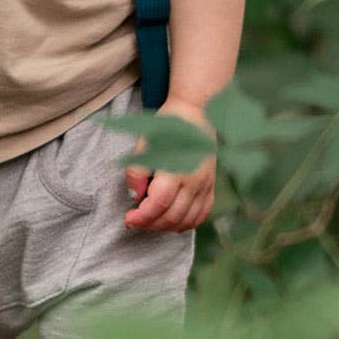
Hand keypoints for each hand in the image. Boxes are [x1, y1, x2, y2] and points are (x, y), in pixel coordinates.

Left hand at [123, 96, 215, 232]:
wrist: (195, 112)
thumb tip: (135, 196)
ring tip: (151, 221)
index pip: (158, 204)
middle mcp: (194, 180)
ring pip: (187, 220)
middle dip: (150, 224)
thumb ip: (137, 171)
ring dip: (166, 227)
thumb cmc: (167, 126)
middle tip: (136, 220)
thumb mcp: (145, 143)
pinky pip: (202, 213)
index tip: (128, 218)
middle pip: (172, 216)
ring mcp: (205, 185)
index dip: (142, 217)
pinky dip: (187, 223)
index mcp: (176, 169)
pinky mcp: (210, 185)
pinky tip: (173, 222)